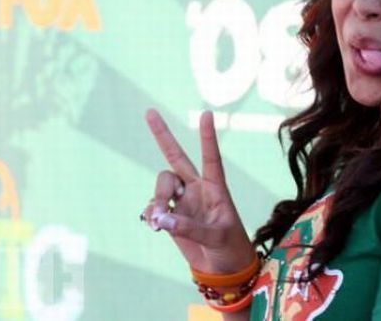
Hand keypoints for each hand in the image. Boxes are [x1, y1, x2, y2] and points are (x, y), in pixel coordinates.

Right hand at [141, 109, 253, 273]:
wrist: (223, 269)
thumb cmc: (230, 249)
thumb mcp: (217, 238)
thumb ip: (189, 227)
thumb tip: (160, 218)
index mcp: (216, 189)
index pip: (211, 158)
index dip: (208, 137)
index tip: (206, 113)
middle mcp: (197, 189)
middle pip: (176, 157)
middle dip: (162, 135)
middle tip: (150, 111)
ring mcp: (182, 201)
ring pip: (161, 184)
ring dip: (156, 199)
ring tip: (157, 221)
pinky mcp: (171, 215)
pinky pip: (153, 206)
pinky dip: (150, 213)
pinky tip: (154, 225)